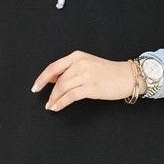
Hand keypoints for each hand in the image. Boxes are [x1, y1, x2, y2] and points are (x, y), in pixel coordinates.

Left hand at [31, 51, 146, 110]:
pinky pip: (70, 96)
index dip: (42, 78)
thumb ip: (71, 70)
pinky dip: (61, 103)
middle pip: (58, 80)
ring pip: (62, 88)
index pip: (54, 67)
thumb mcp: (88, 64)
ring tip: (51, 106)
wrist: (128, 76)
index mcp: (77, 56)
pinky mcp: (91, 87)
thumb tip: (52, 79)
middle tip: (47, 102)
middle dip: (50, 93)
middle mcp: (80, 63)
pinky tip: (57, 107)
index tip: (35, 87)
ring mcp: (86, 75)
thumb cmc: (109, 72)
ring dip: (54, 99)